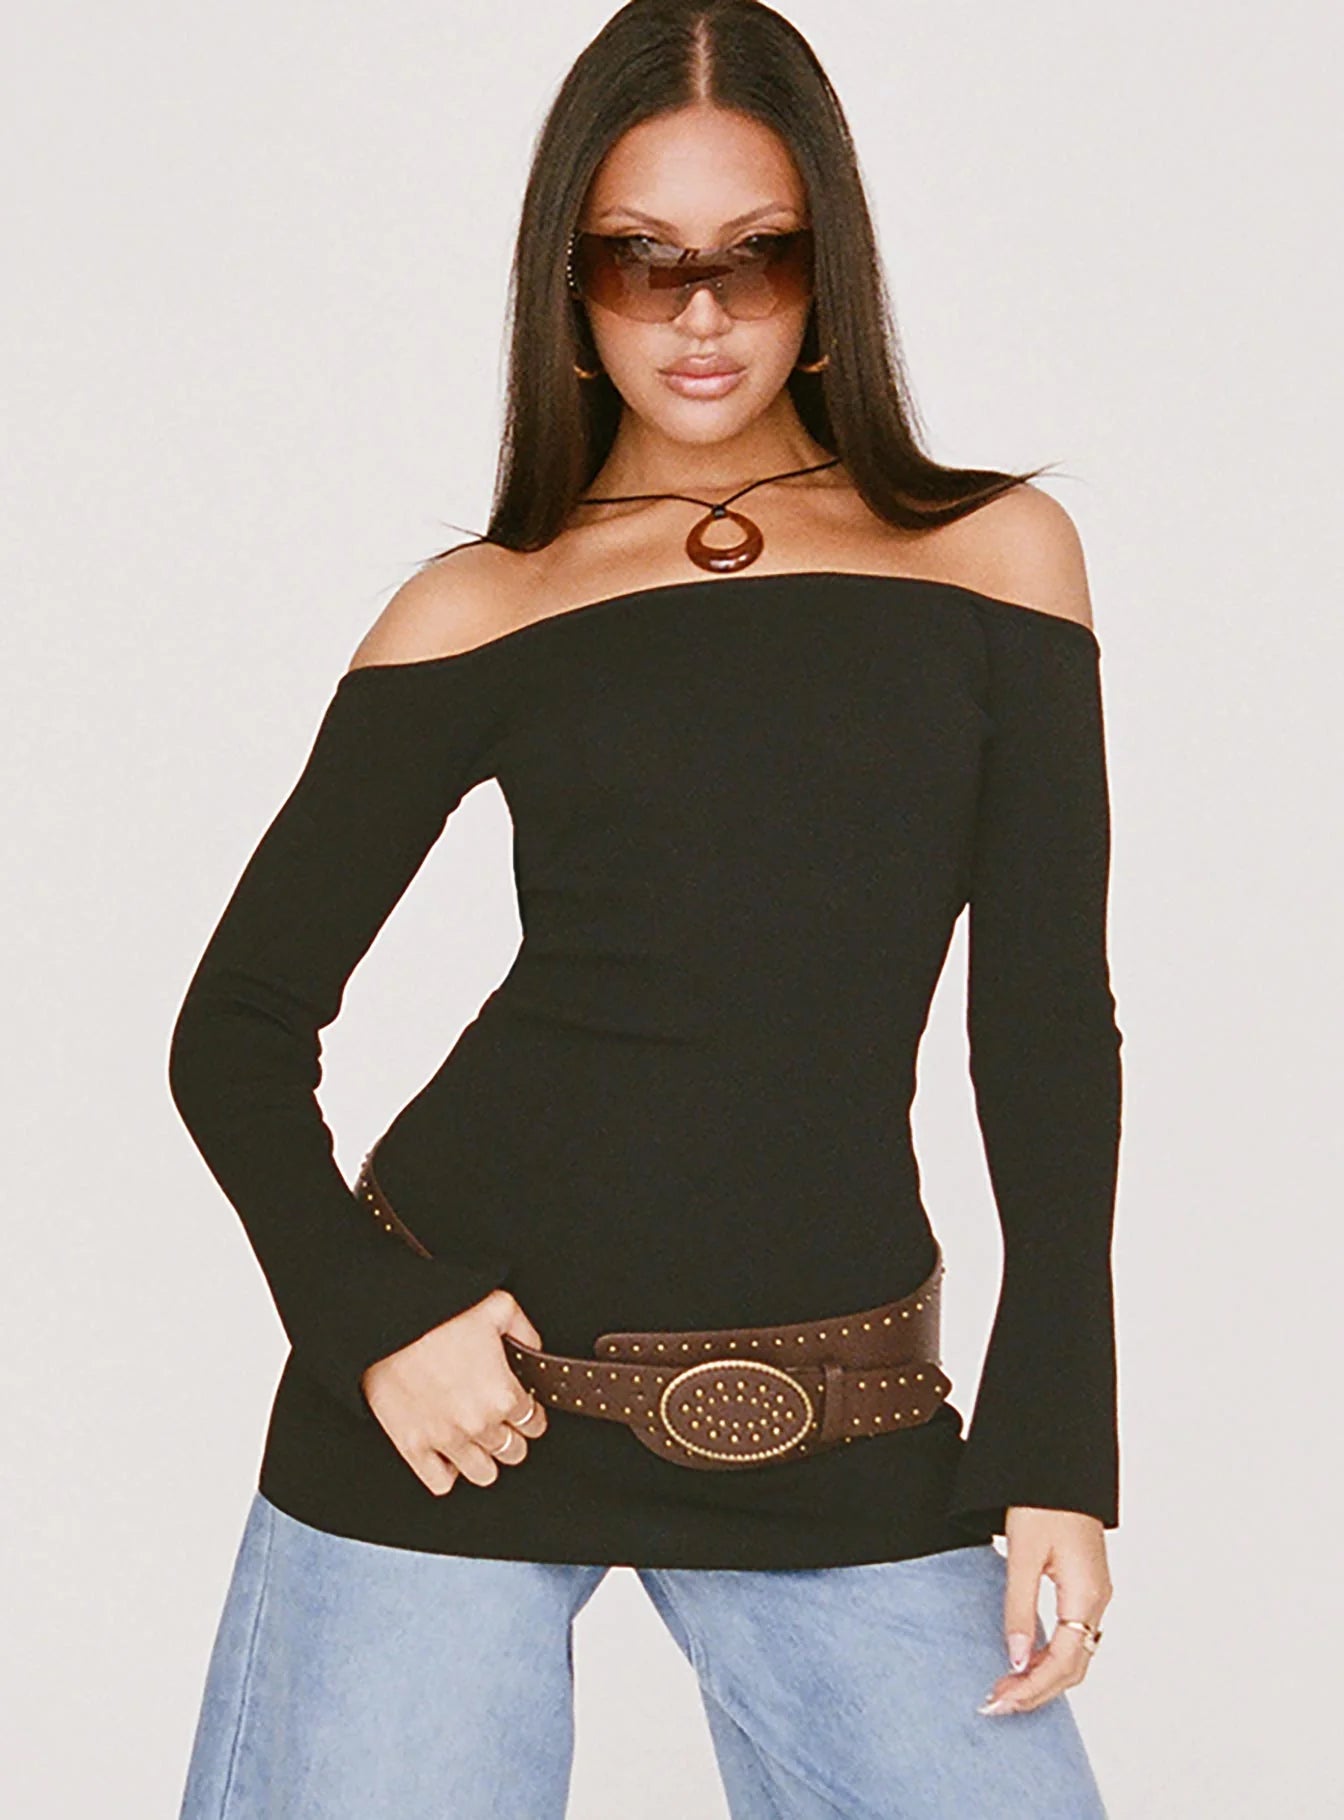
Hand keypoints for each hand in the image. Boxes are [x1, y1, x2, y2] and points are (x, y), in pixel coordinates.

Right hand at [360, 1289, 548, 1495]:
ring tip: (477, 1440)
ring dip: (485, 1458)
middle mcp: (478, 1424)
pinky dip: (448, 1472)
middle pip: (513, 1451)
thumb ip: (524, 1332)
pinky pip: (441, 1482)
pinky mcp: (413, 1446)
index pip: (534, 1423)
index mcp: (502, 1394)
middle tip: (501, 1422)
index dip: (531, 1415)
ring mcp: (445, 1439)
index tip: (523, 1409)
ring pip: (483, 1474)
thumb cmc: (438, 1314)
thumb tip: (532, 1350)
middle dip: (512, 1437)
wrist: (387, 1322)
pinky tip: (448, 1454)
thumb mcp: (498, 1307)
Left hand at [977, 1506, 1111, 1715]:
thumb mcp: (1023, 1554)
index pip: (1062, 1661)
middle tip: (998, 1702)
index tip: (1000, 1701)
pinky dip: (1048, 1655)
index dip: (1032, 1688)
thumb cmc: (1042, 1501)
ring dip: (1042, 1675)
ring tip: (1006, 1685)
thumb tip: (1015, 1659)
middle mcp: (1096, 1599)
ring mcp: (1093, 1593)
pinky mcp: (1084, 1584)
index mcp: (1085, 1594)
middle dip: (1037, 1690)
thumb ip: (1018, 1607)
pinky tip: (1024, 1658)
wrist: (1059, 1464)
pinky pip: (1073, 1634)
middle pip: (1073, 1666)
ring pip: (1074, 1653)